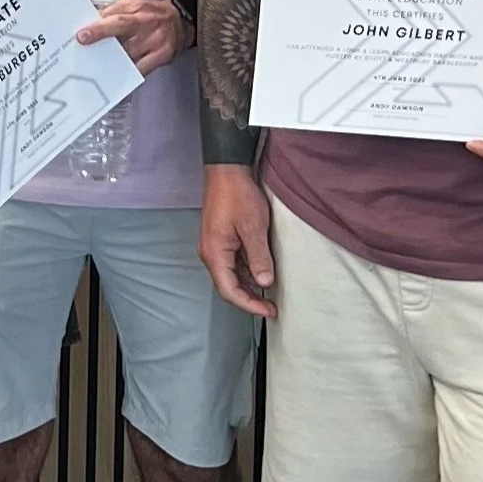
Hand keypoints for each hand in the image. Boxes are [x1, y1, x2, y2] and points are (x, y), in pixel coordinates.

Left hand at [75, 0, 185, 75]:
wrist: (180, 20)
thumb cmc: (150, 12)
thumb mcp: (131, 4)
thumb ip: (111, 11)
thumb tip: (90, 22)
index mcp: (138, 10)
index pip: (116, 21)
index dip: (98, 30)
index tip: (82, 37)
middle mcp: (148, 27)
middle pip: (121, 42)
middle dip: (102, 49)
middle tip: (84, 54)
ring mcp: (156, 44)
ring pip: (128, 57)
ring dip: (111, 62)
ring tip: (95, 65)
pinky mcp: (161, 57)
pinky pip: (140, 70)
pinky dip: (125, 73)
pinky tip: (113, 74)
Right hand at [200, 164, 277, 317]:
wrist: (226, 171)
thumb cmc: (237, 195)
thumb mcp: (253, 227)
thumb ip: (259, 257)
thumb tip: (264, 282)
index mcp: (215, 254)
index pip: (229, 290)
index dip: (249, 305)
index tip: (269, 311)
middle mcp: (211, 254)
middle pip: (228, 286)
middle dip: (249, 299)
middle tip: (271, 307)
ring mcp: (215, 246)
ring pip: (231, 276)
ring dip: (249, 286)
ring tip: (270, 293)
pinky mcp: (221, 239)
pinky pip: (233, 263)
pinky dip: (247, 272)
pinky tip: (262, 272)